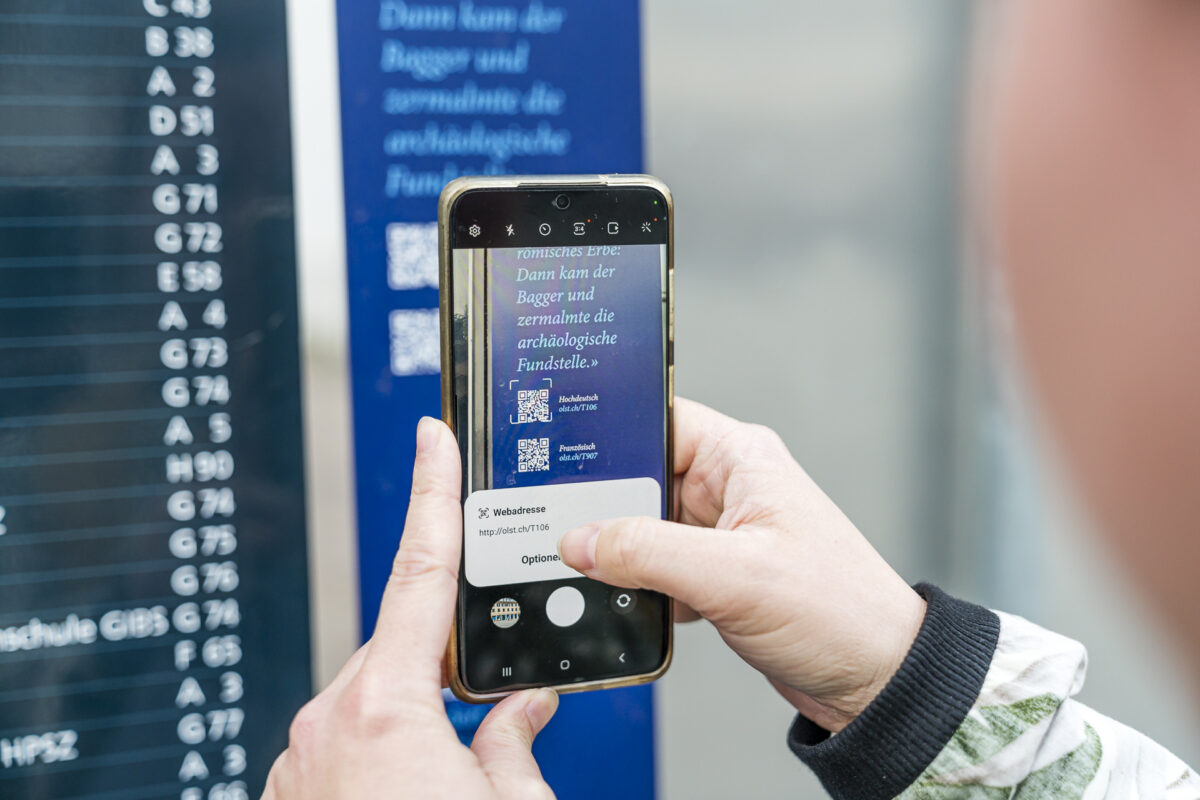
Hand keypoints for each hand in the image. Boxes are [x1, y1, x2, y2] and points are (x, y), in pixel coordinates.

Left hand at [264, 418, 558, 799]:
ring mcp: (300, 762)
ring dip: (408, 721)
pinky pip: (340, 745)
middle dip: (439, 667)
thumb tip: (523, 711)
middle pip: (397, 651)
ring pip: (369, 703)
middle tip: (479, 721)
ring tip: (443, 779)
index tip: (432, 440)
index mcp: (387, 712)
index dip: (432, 494)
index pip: (420, 573)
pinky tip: (405, 790)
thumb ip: (513, 742)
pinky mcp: (288, 794)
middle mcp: (329, 728)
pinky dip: (375, 755)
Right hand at [558, 398, 925, 732]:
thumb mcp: (734, 576)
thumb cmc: (841, 612)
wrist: (875, 681)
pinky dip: (639, 587)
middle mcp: (730, 488)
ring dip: (622, 554)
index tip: (562, 457)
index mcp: (741, 459)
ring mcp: (721, 534)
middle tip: (566, 529)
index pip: (658, 420)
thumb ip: (649, 552)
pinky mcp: (716, 576)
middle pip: (640, 478)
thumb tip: (582, 540)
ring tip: (600, 572)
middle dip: (605, 507)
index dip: (610, 435)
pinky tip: (634, 604)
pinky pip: (656, 568)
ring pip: (643, 528)